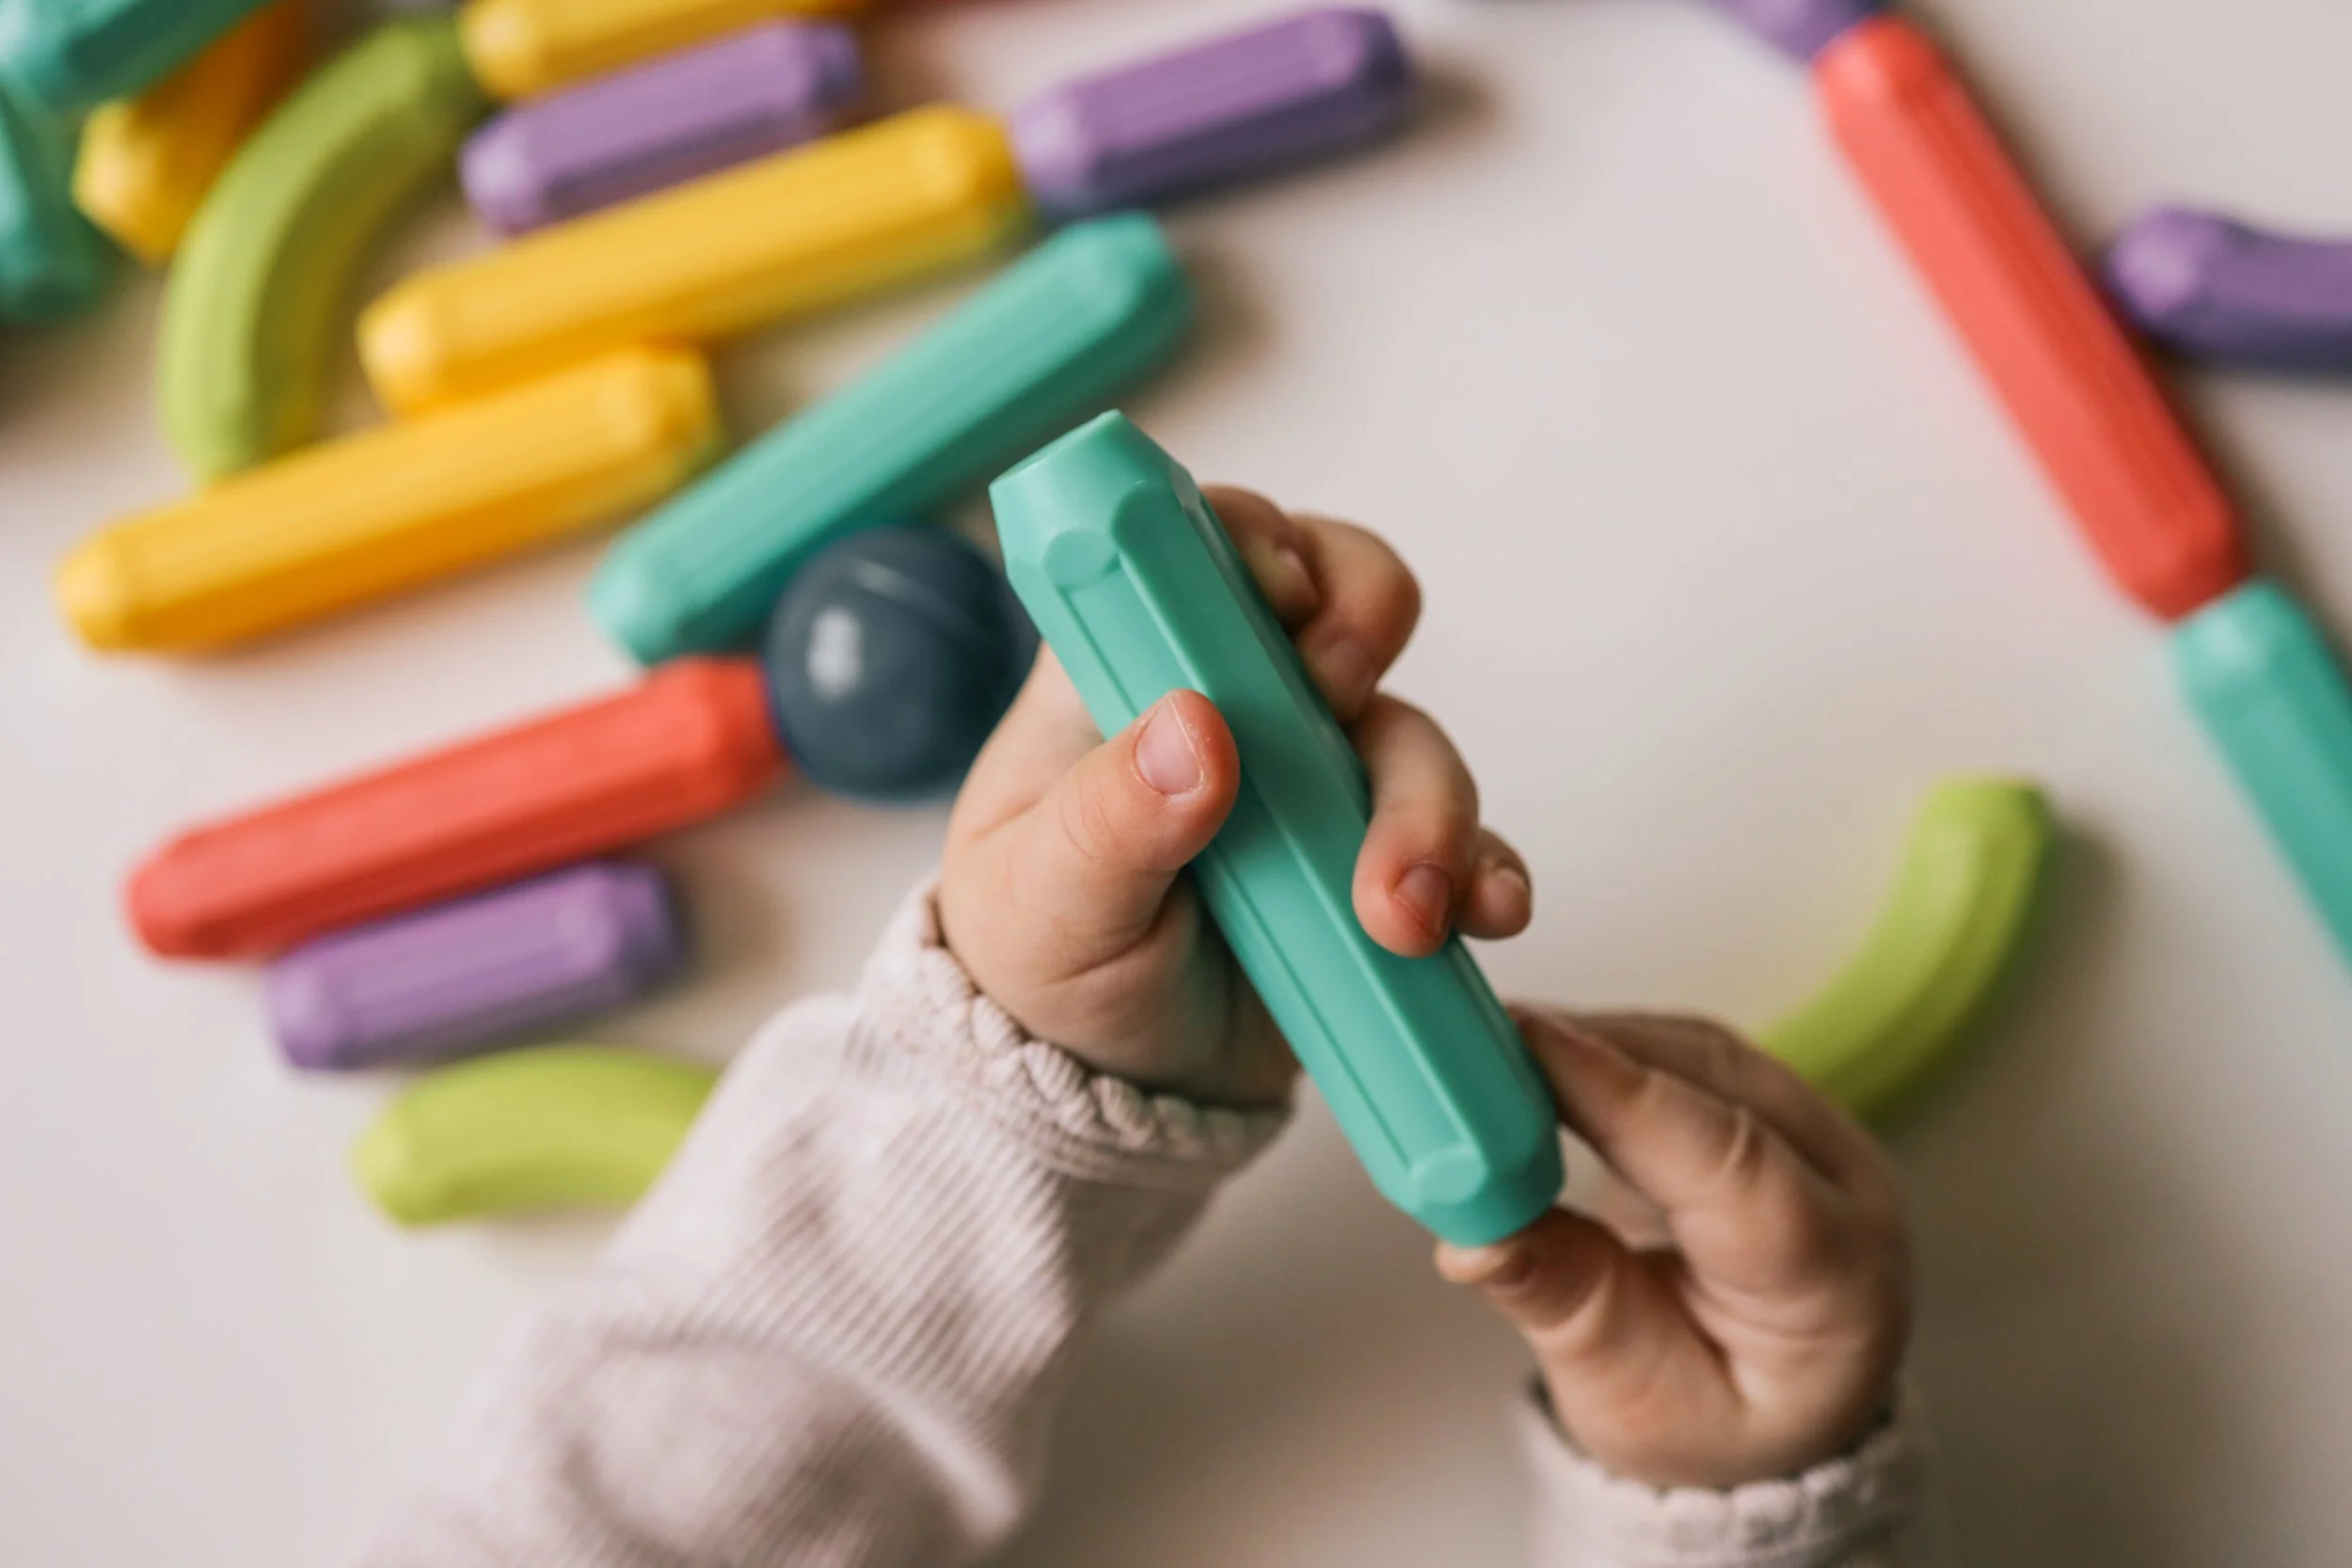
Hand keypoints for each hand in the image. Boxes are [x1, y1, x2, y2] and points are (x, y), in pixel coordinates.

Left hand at [941, 488, 1533, 1107]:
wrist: (1110, 1088)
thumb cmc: (1042, 963)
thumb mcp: (1041, 902)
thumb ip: (1109, 818)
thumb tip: (1195, 729)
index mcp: (1131, 670)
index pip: (1204, 544)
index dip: (1262, 542)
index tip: (1284, 600)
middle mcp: (1237, 700)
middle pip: (1342, 604)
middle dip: (1368, 638)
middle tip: (1341, 706)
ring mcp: (1316, 776)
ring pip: (1408, 733)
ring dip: (1427, 808)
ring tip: (1400, 916)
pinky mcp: (1376, 857)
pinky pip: (1463, 840)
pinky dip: (1486, 869)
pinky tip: (1487, 915)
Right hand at [1438, 1012, 1909, 1489]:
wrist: (1776, 1414)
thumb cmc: (1717, 1417)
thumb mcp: (1633, 1400)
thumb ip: (1567, 1307)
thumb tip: (1474, 1237)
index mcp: (1835, 1280)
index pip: (1734, 1164)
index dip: (1622, 1094)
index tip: (1523, 1047)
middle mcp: (1847, 1184)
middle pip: (1715, 1082)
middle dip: (1587, 1052)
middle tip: (1466, 1043)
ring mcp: (1817, 1129)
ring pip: (1696, 1050)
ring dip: (1588, 1040)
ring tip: (1480, 1052)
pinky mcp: (1768, 1100)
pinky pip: (1683, 1050)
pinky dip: (1602, 1046)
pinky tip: (1530, 1059)